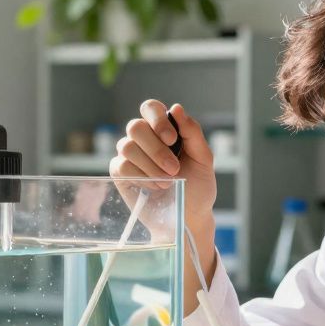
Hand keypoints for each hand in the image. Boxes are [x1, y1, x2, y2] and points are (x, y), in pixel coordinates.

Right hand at [110, 99, 218, 310]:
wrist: (188, 217)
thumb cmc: (198, 187)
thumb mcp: (203, 159)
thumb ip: (192, 132)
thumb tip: (176, 108)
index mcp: (164, 129)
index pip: (150, 108)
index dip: (157, 119)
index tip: (172, 139)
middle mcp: (144, 138)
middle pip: (135, 127)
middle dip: (156, 149)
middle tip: (174, 169)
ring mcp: (130, 155)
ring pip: (126, 146)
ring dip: (150, 165)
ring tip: (168, 182)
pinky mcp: (120, 173)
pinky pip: (121, 166)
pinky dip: (140, 177)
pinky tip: (154, 187)